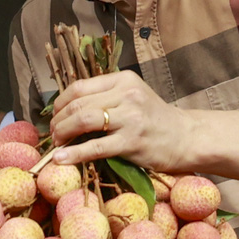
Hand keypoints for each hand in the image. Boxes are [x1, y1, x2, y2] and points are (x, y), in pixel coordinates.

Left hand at [47, 70, 194, 172]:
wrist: (185, 138)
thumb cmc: (154, 119)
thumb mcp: (132, 97)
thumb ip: (106, 97)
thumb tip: (68, 110)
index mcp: (124, 80)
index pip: (80, 86)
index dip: (60, 103)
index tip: (55, 116)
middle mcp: (127, 94)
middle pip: (79, 104)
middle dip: (59, 121)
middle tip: (53, 134)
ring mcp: (130, 117)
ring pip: (84, 120)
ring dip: (63, 133)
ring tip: (57, 144)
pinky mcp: (132, 141)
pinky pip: (96, 147)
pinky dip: (74, 153)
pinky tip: (61, 159)